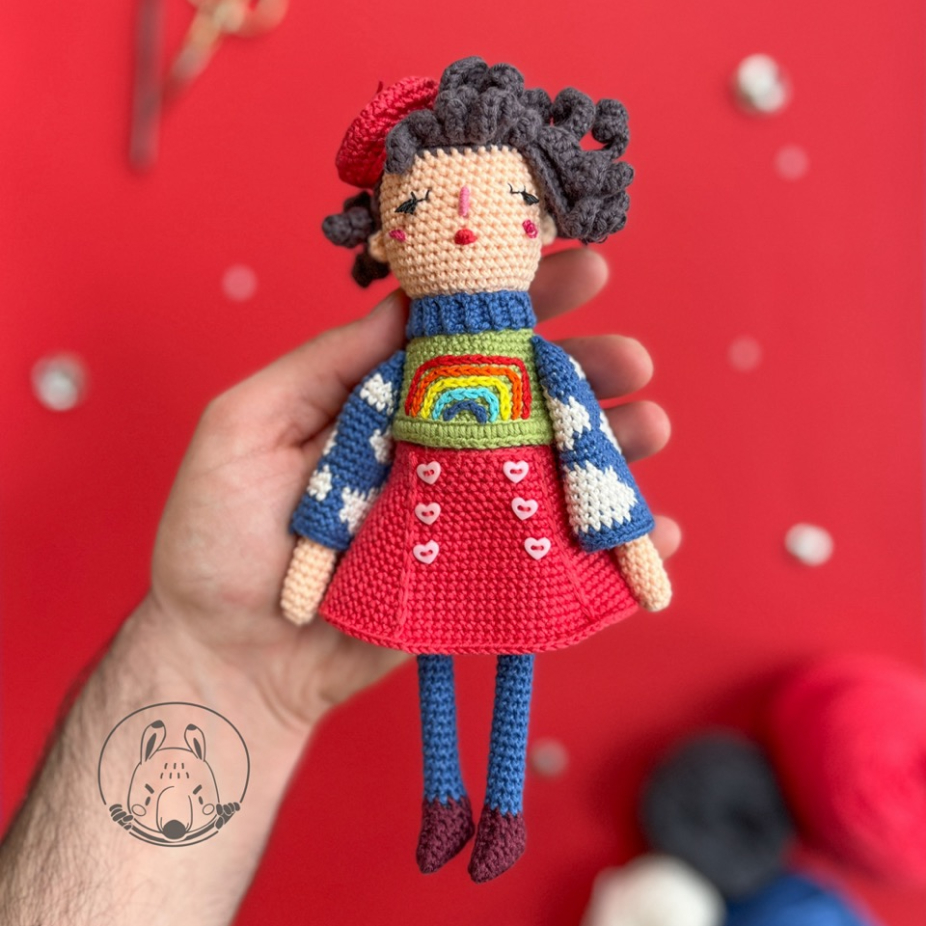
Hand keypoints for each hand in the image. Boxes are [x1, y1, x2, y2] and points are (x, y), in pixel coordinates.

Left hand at [143, 249, 679, 733]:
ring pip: (549, 470)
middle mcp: (431, 451)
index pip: (461, 340)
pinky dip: (608, 542)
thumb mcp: (247, 427)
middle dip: (583, 374)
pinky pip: (552, 553)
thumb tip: (404, 304)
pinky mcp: (476, 576)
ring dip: (609, 447)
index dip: (520, 304)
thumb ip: (326, 365)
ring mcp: (459, 515)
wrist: (230, 658)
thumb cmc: (219, 540)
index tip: (580, 270)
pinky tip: (655, 526)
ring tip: (652, 427)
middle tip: (634, 360)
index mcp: (383, 405)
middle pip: (521, 402)